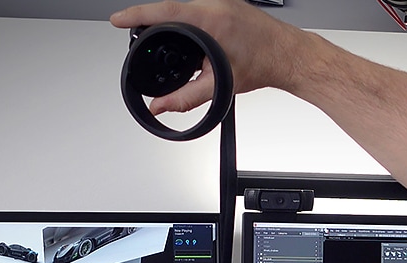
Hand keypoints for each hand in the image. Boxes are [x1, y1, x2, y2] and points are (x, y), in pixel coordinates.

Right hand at [110, 0, 308, 113]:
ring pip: (184, 9)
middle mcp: (216, 3)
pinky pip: (198, 9)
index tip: (117, 20)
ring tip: (163, 38)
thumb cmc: (265, 64)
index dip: (136, 15)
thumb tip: (160, 107)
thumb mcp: (220, 86)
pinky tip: (189, 37)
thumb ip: (185, 98)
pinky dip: (188, 23)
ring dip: (172, 23)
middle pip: (171, 9)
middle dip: (152, 22)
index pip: (164, 11)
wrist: (289, 56)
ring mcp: (222, 1)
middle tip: (137, 35)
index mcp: (211, 18)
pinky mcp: (227, 4)